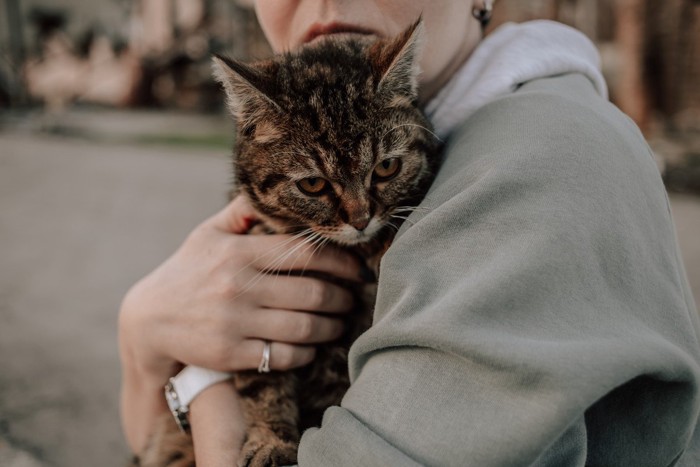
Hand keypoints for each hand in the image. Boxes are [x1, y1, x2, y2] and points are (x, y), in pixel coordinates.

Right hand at [119, 195, 363, 451]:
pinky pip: (283, 355)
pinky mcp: (230, 353)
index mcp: (239, 251)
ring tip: (341, 323)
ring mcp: (234, 322)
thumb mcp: (207, 233)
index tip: (357, 269)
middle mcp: (238, 285)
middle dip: (343, 298)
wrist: (148, 320)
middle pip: (312, 293)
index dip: (340, 262)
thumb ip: (242, 212)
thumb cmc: (187, 270)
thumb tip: (272, 187)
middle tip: (354, 299)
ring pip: (303, 327)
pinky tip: (313, 346)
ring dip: (332, 327)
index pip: (304, 253)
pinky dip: (306, 352)